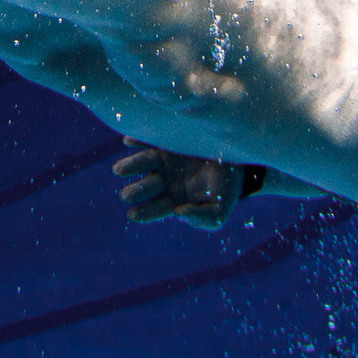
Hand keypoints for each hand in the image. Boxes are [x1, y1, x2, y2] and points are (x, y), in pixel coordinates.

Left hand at [112, 143, 243, 230]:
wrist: (239, 161)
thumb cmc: (227, 189)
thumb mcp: (219, 210)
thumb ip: (201, 218)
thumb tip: (178, 213)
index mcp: (173, 199)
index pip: (155, 209)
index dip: (143, 212)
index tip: (133, 215)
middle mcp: (164, 180)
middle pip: (145, 186)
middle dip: (135, 191)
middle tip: (125, 195)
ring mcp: (164, 160)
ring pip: (142, 163)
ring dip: (130, 166)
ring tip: (118, 170)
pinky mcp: (167, 140)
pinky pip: (149, 139)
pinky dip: (138, 140)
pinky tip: (128, 141)